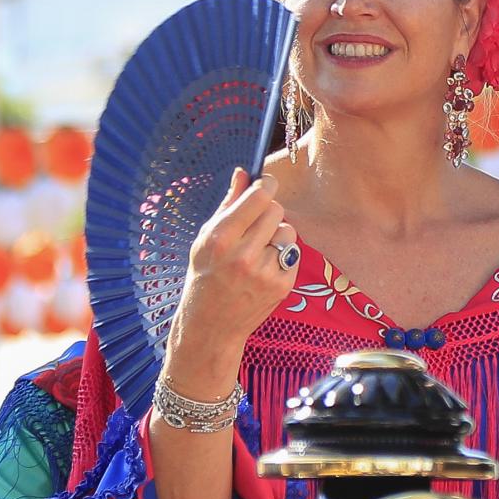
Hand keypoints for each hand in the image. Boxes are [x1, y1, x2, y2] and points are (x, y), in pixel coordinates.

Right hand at [163, 168, 298, 396]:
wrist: (211, 325)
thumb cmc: (204, 277)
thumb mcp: (205, 239)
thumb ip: (227, 205)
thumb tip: (243, 173)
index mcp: (221, 238)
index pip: (260, 196)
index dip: (266, 186)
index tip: (264, 186)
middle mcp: (244, 254)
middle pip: (277, 210)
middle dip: (269, 212)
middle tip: (255, 225)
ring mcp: (265, 272)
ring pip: (288, 232)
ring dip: (277, 235)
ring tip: (257, 251)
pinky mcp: (282, 286)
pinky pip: (293, 254)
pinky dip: (281, 257)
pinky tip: (263, 269)